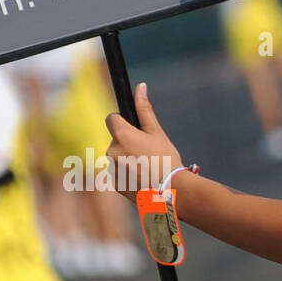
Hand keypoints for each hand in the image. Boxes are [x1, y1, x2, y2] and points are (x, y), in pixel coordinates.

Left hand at [103, 82, 182, 203]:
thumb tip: (140, 87)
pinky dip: (128, 173)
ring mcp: (111, 169)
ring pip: (117, 157)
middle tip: (148, 152)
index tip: (135, 128)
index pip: (111, 119)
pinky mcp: (114, 184)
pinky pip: (119, 172)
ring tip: (148, 167)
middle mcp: (111, 151)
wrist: (170, 193)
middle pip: (116, 139)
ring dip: (128, 158)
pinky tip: (143, 177)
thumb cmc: (166, 160)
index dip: (122, 121)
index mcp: (121, 135)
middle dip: (128, 142)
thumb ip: (144, 109)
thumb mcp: (156, 132)